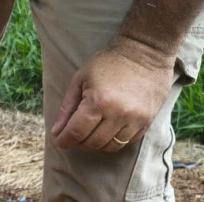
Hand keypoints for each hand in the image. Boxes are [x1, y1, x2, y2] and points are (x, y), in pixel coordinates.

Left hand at [52, 37, 175, 152]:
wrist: (147, 51)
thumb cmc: (109, 62)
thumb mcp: (80, 79)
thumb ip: (66, 107)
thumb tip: (56, 132)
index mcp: (98, 101)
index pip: (76, 133)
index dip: (64, 140)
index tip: (59, 141)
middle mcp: (118, 113)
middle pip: (92, 143)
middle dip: (78, 142)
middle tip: (75, 134)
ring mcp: (135, 119)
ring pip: (109, 147)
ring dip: (96, 144)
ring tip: (91, 132)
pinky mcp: (147, 121)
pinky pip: (126, 143)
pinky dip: (113, 141)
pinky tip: (108, 130)